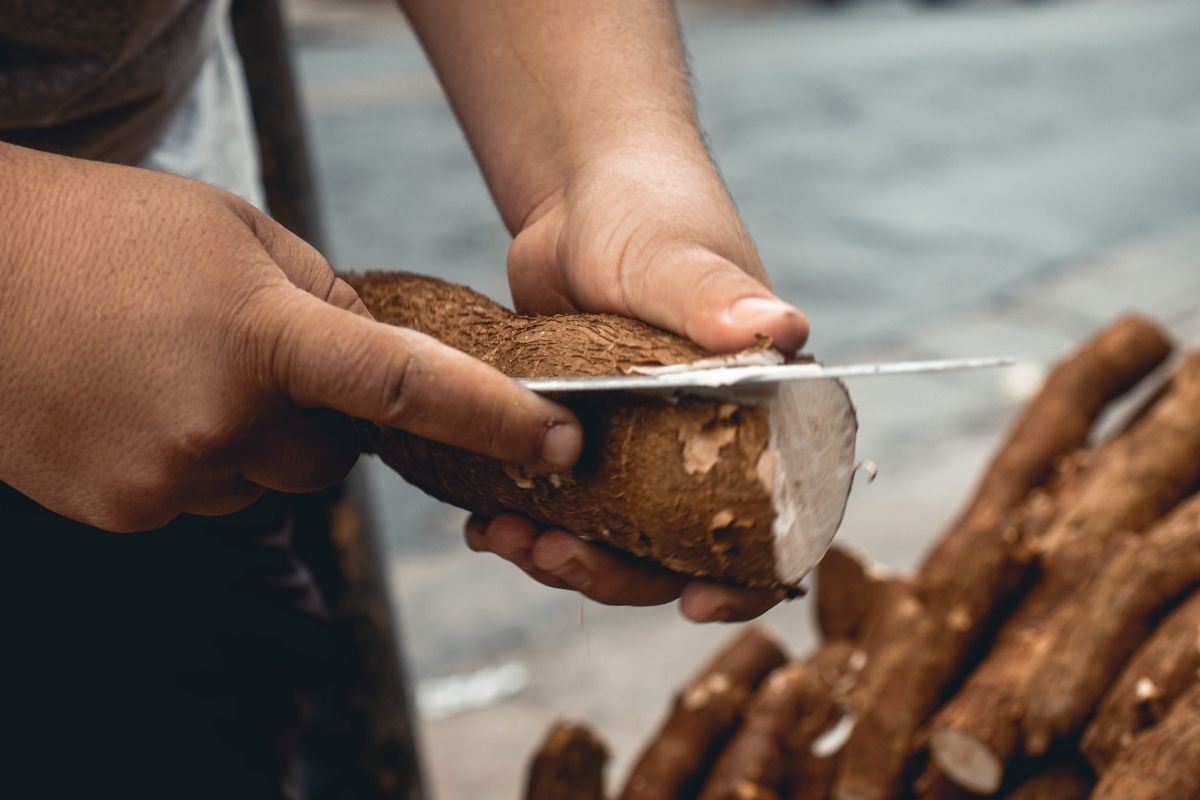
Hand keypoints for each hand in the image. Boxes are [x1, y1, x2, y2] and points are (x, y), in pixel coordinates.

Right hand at [0, 145, 580, 531]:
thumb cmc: (108, 233)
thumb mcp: (238, 232)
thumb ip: (325, 296)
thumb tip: (382, 356)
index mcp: (262, 332)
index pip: (407, 387)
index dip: (495, 419)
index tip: (560, 443)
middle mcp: (222, 418)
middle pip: (332, 455)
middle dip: (322, 419)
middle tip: (266, 361)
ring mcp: (168, 474)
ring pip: (266, 479)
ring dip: (251, 437)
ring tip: (182, 370)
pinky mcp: (125, 511)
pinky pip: (205, 497)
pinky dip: (197, 459)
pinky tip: (146, 402)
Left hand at [468, 145, 804, 621]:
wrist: (579, 191)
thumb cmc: (648, 211)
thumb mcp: (676, 257)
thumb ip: (717, 296)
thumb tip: (782, 329)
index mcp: (763, 412)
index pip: (777, 520)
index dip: (746, 577)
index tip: (692, 604)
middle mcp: (711, 441)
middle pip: (680, 548)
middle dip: (616, 571)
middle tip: (552, 556)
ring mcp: (645, 447)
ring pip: (616, 537)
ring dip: (561, 553)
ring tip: (501, 537)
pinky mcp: (587, 439)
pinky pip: (566, 504)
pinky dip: (530, 520)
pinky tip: (485, 518)